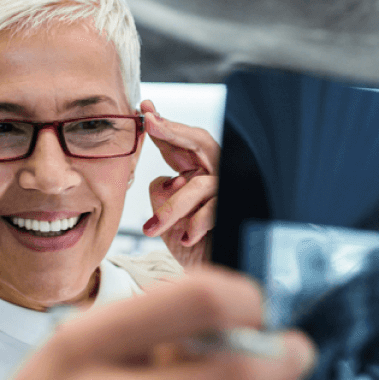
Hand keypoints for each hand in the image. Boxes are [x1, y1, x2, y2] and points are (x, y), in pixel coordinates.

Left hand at [141, 99, 218, 267]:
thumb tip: (165, 180)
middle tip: (150, 121)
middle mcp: (215, 174)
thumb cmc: (186, 239)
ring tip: (152, 229)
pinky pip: (211, 210)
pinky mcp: (233, 211)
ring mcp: (226, 191)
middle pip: (200, 142)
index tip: (145, 108)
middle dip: (173, 130)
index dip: (162, 124)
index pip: (179, 142)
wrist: (208, 271)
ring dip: (172, 208)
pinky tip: (185, 238)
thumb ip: (161, 190)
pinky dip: (195, 224)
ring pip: (198, 185)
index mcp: (197, 170)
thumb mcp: (165, 212)